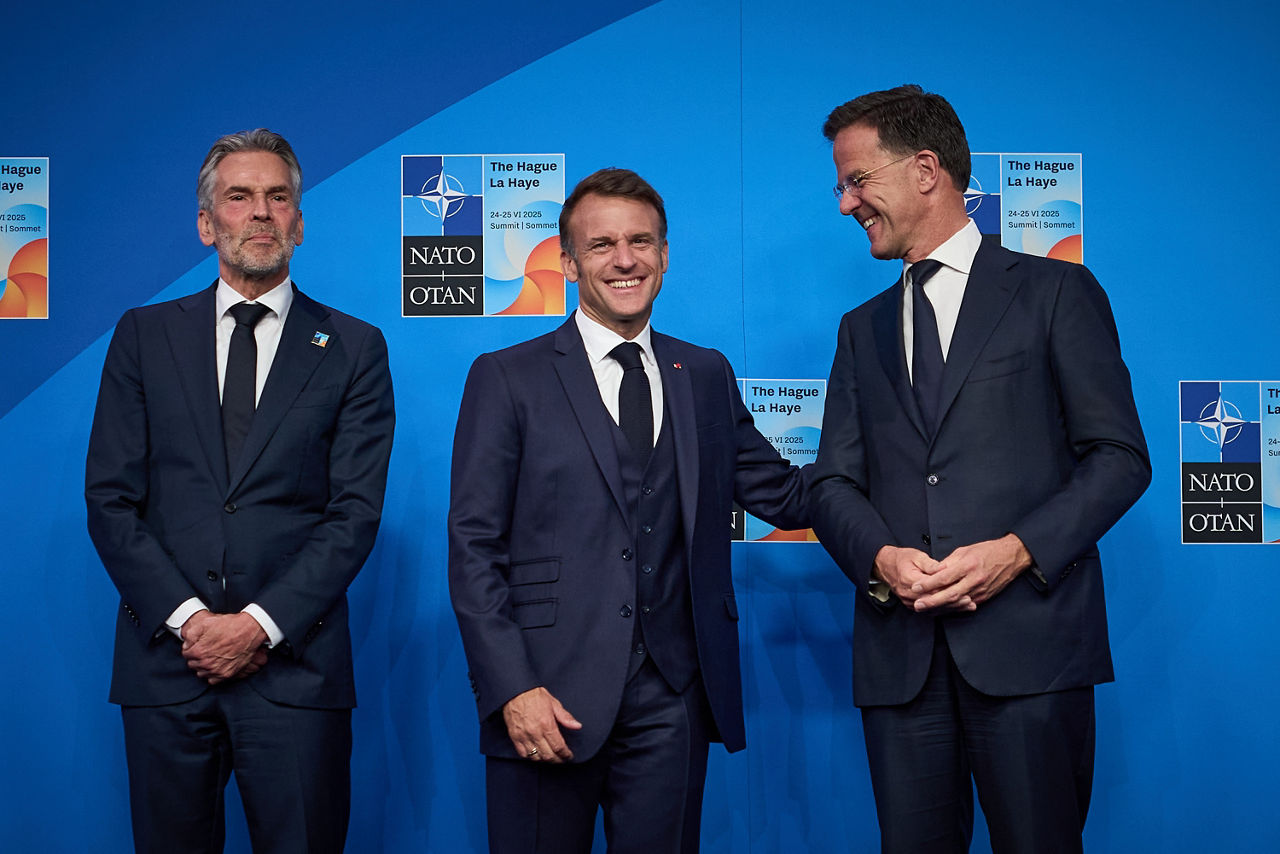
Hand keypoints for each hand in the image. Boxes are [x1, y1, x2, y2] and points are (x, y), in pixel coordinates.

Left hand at [181, 611, 267, 683]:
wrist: (249, 631)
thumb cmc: (229, 625)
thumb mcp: (205, 623)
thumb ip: (191, 634)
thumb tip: (186, 644)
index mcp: (198, 651)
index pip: (186, 654)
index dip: (191, 648)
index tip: (197, 645)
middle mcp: (206, 663)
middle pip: (192, 664)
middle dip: (196, 657)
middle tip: (204, 650)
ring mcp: (217, 670)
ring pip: (201, 673)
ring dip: (203, 666)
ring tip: (209, 657)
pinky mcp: (227, 674)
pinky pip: (212, 680)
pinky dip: (212, 674)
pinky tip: (215, 665)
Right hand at [502, 687, 581, 763]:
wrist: (516, 690)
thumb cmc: (534, 695)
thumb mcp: (554, 703)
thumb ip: (565, 717)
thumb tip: (577, 726)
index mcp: (547, 724)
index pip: (559, 747)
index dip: (565, 754)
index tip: (569, 755)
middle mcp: (535, 732)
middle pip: (548, 755)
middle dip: (557, 760)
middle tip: (562, 759)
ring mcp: (524, 736)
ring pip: (536, 757)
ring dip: (545, 760)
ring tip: (550, 757)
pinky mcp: (514, 737)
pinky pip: (523, 754)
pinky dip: (531, 757)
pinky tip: (536, 754)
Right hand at [873, 545, 971, 611]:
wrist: (886, 566)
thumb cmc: (902, 559)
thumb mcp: (916, 556)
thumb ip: (930, 564)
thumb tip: (943, 568)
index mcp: (910, 580)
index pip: (932, 588)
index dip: (949, 589)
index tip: (962, 588)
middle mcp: (909, 594)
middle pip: (935, 601)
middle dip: (953, 602)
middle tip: (969, 600)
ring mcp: (910, 602)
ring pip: (934, 608)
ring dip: (951, 608)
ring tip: (968, 605)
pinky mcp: (912, 605)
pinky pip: (930, 610)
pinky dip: (944, 609)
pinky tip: (956, 608)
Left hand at [910, 534, 1030, 612]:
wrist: (1011, 557)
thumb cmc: (987, 551)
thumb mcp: (964, 551)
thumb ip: (948, 563)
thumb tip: (933, 572)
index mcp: (968, 565)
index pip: (944, 577)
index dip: (928, 584)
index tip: (915, 587)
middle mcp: (975, 579)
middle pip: (950, 594)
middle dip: (931, 601)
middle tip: (917, 605)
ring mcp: (980, 590)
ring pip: (957, 603)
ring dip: (940, 608)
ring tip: (926, 610)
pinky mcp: (984, 597)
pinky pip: (966, 605)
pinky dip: (953, 608)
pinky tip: (942, 610)